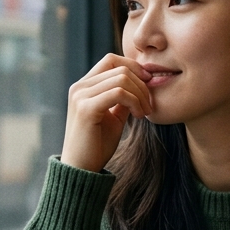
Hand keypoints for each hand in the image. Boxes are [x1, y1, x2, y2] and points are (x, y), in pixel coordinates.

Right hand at [61, 54, 152, 172]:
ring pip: (122, 78)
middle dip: (142, 83)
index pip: (111, 60)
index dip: (134, 67)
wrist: (81, 169)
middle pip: (119, 67)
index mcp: (83, 86)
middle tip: (150, 104)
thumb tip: (142, 82)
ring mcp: (81, 96)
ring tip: (144, 112)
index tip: (149, 84)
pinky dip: (135, 102)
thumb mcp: (113, 116)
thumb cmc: (97, 145)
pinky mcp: (86, 108)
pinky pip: (119, 93)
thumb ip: (123, 98)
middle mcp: (79, 87)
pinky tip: (139, 116)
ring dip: (140, 95)